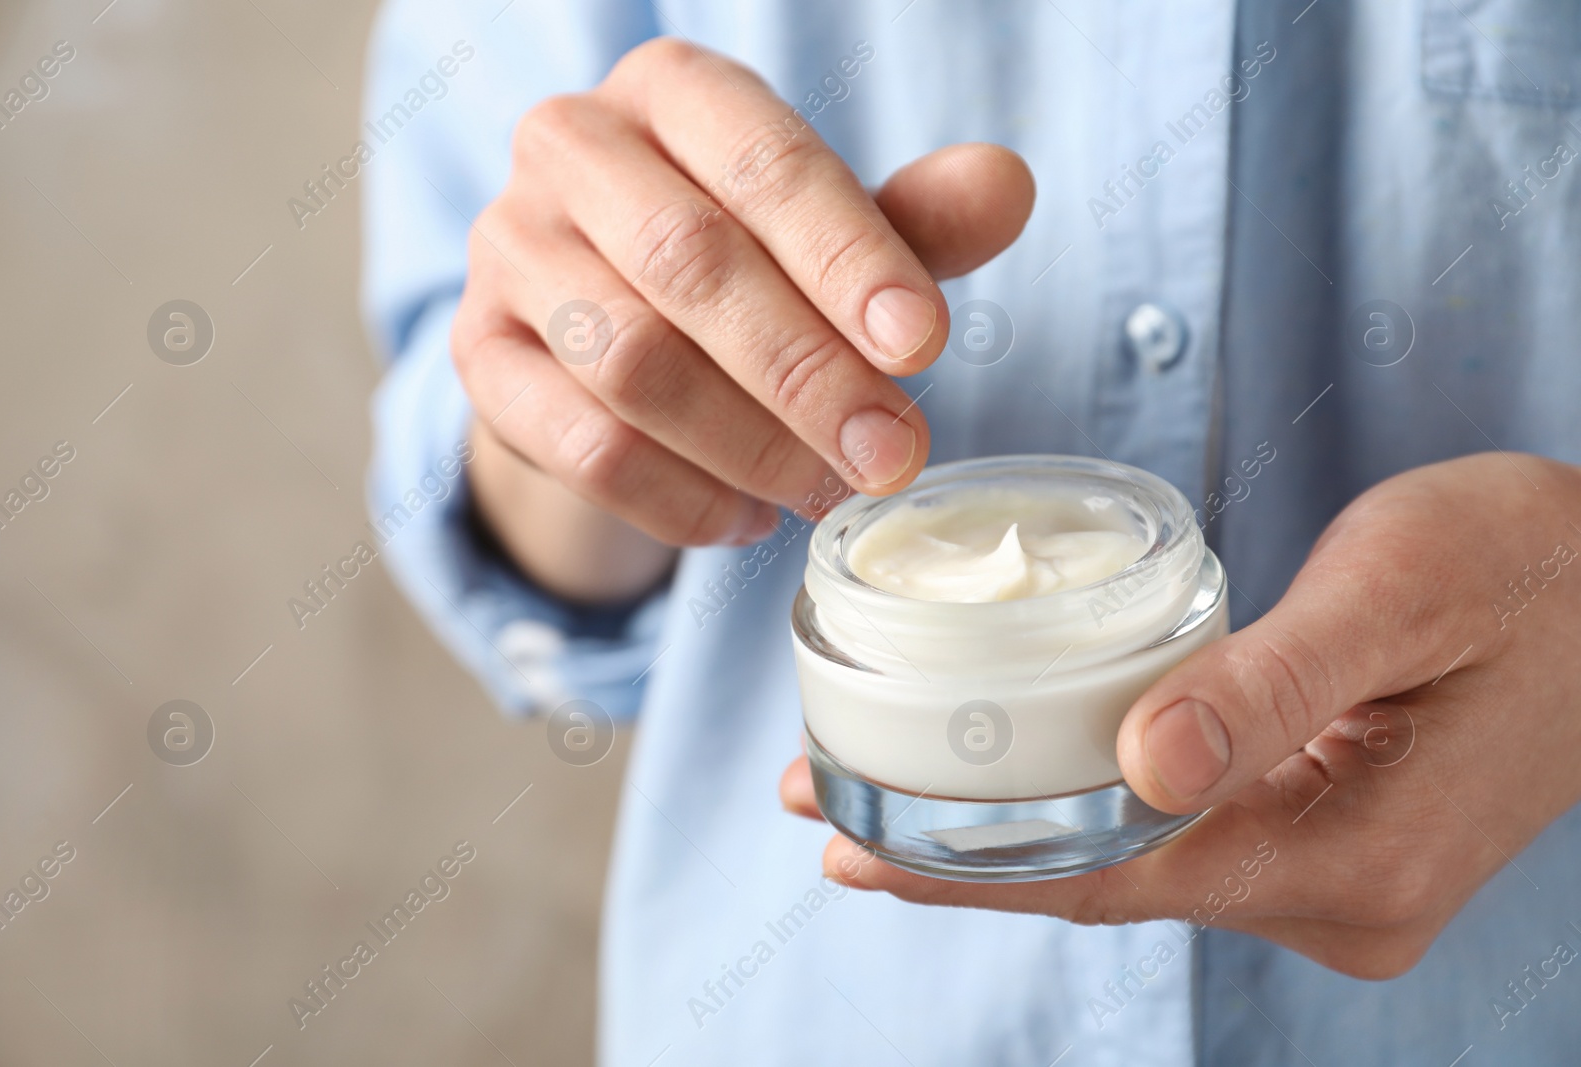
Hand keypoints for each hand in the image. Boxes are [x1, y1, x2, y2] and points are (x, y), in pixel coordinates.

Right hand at [454, 37, 1033, 548]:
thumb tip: (1009, 186)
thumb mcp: (830, 235)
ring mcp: (509, 251)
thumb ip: (912, 220)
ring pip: (630, 361)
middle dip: (806, 372)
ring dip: (747, 444)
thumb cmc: (740, 261)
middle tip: (891, 453)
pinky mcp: (481, 357)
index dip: (847, 256)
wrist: (598, 325)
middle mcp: (571, 147)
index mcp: (670, 90)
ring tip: (828, 492)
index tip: (922, 346)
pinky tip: (747, 522)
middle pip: (689, 263)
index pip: (763, 161)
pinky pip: (580, 445)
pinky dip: (677, 499)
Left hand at [781, 452, 1580, 977]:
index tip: (849, 846)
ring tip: (876, 804)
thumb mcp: (1402, 588)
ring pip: (1137, 868)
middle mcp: (1341, 900)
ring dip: (1010, 838)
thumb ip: (1273, 679)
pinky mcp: (1330, 844)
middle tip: (819, 812)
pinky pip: (1178, 844)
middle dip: (961, 857)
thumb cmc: (1534, 562)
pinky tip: (1010, 793)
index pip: (1121, 877)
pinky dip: (1084, 818)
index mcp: (1356, 857)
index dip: (974, 866)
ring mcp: (1338, 884)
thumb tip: (1140, 766)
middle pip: (1110, 885)